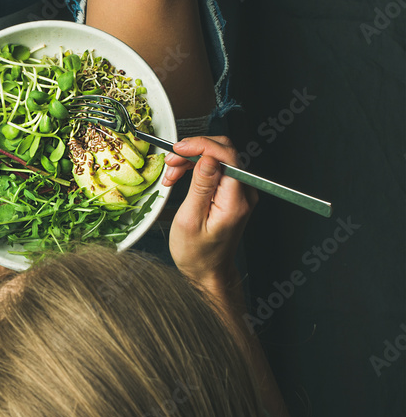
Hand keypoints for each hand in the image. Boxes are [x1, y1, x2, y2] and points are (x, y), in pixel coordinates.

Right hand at [165, 136, 256, 290]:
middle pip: (223, 151)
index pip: (226, 156)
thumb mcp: (190, 220)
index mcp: (235, 201)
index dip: (201, 145)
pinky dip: (196, 168)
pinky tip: (181, 177)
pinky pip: (216, 169)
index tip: (179, 149)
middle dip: (194, 151)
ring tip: (172, 174)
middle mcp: (243, 193)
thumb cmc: (198, 254)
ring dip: (191, 160)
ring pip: (217, 158)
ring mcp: (239, 192)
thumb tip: (207, 159)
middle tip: (172, 162)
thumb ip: (200, 186)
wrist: (207, 271)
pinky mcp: (231, 193)